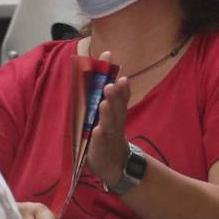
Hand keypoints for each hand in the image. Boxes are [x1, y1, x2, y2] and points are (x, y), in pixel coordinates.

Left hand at [84, 56, 131, 188]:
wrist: (114, 164)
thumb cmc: (109, 131)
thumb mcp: (109, 110)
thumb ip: (107, 85)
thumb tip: (106, 55)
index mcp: (117, 111)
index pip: (121, 96)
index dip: (122, 86)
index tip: (121, 77)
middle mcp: (115, 121)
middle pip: (118, 108)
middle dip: (115, 97)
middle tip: (110, 85)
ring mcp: (109, 136)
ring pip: (110, 124)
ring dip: (107, 113)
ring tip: (104, 104)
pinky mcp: (101, 148)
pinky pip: (100, 142)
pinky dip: (99, 136)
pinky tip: (96, 131)